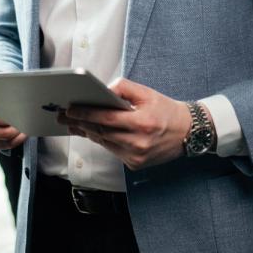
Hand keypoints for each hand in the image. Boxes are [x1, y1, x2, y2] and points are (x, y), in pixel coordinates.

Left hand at [61, 79, 190, 169]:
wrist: (188, 133)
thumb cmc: (166, 110)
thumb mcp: (148, 93)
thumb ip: (124, 88)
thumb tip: (102, 89)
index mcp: (142, 122)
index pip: (107, 118)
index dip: (86, 114)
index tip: (70, 109)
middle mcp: (139, 142)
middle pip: (101, 132)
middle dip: (80, 123)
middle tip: (63, 116)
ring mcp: (137, 156)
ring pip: (105, 143)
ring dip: (88, 132)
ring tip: (73, 123)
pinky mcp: (136, 164)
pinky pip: (113, 151)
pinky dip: (103, 141)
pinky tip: (92, 132)